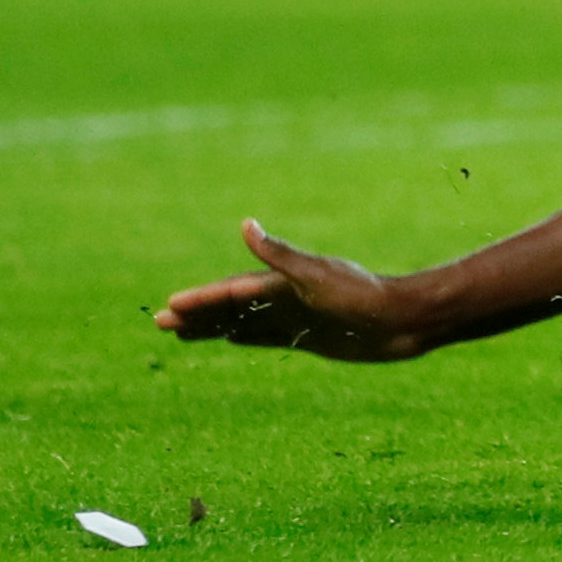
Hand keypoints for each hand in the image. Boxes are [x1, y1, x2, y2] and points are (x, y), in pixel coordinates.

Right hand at [153, 219, 428, 362]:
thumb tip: (246, 224)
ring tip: (181, 332)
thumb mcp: (316, 275)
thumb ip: (279, 255)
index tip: (170, 309)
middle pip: (231, 307)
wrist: (400, 320)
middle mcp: (286, 297)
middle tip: (160, 323)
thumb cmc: (361, 295)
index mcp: (284, 281)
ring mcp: (296, 317)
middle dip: (197, 314)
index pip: (232, 292)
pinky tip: (228, 338)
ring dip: (213, 326)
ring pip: (244, 322)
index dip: (201, 301)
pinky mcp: (308, 335)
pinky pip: (266, 336)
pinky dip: (244, 336)